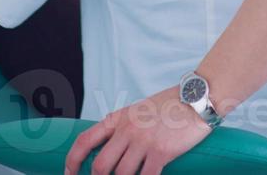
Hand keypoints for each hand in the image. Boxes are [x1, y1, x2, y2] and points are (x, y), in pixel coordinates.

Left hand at [63, 87, 210, 174]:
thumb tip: (111, 149)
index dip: (72, 162)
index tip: (70, 174)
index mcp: (119, 118)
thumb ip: (124, 127)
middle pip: (101, 166)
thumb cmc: (170, 105)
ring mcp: (144, 141)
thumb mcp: (139, 110)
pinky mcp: (161, 152)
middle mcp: (128, 129)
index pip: (84, 140)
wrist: (196, 98)